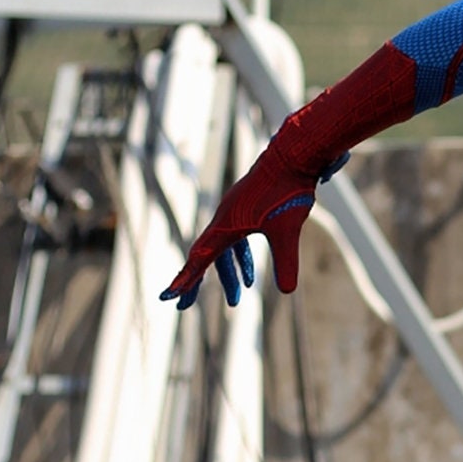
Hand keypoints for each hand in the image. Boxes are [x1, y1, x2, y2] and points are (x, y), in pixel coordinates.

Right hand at [160, 148, 346, 308]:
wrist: (293, 155)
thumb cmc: (288, 191)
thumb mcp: (288, 231)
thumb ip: (286, 261)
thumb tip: (287, 292)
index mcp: (226, 226)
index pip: (199, 258)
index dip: (185, 278)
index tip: (169, 297)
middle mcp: (224, 218)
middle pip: (205, 256)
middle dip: (197, 281)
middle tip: (185, 305)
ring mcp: (234, 211)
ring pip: (223, 248)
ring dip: (228, 272)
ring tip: (239, 297)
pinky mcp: (246, 206)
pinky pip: (235, 238)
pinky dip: (240, 257)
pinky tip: (252, 274)